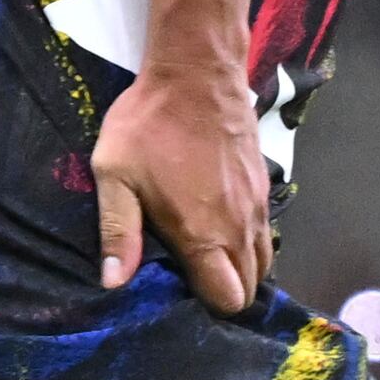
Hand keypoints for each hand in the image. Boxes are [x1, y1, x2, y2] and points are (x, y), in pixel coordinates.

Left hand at [91, 67, 271, 313]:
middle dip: (225, 293)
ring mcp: (258, 206)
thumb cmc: (148, 125)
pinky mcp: (265, 186)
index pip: (227, 299)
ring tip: (205, 260)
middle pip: (249, 287)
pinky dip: (248, 242)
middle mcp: (240, 226)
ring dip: (239, 269)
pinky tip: (218, 229)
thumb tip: (114, 283)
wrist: (196, 72)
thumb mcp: (115, 175)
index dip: (207, 307)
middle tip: (190, 281)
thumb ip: (117, 232)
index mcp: (205, 234)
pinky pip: (265, 232)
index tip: (180, 296)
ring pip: (263, 260)